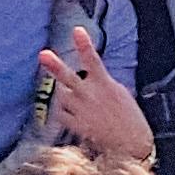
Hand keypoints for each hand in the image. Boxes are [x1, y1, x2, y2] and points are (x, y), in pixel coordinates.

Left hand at [41, 26, 151, 161]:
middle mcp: (91, 95)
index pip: (93, 59)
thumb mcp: (120, 93)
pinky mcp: (77, 126)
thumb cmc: (129, 118)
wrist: (132, 145)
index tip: (77, 30)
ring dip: (64, 94)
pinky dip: (63, 111)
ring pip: (62, 96)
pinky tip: (71, 113)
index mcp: (105, 84)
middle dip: (55, 65)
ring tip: (75, 98)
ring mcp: (82, 111)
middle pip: (68, 77)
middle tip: (43, 54)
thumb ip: (102, 83)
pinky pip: (61, 114)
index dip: (84, 44)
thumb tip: (91, 78)